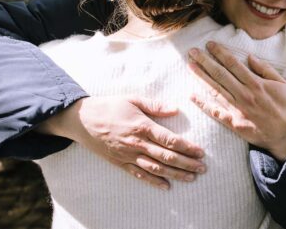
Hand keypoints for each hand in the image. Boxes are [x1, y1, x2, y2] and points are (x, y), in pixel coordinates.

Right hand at [37, 95, 206, 189]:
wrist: (83, 120)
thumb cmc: (110, 106)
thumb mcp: (133, 99)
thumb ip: (155, 106)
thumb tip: (175, 110)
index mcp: (142, 126)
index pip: (169, 140)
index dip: (187, 147)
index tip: (201, 152)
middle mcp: (137, 143)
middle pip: (166, 156)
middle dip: (186, 163)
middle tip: (202, 168)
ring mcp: (128, 155)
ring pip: (156, 168)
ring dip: (175, 174)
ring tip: (191, 178)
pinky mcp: (120, 162)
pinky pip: (139, 174)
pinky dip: (153, 181)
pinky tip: (166, 186)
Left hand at [188, 41, 285, 161]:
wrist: (285, 134)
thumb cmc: (283, 106)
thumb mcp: (282, 84)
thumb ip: (265, 69)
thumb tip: (249, 57)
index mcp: (255, 84)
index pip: (233, 64)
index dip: (220, 53)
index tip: (209, 44)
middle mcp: (244, 95)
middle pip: (220, 75)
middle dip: (205, 61)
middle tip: (192, 52)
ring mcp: (237, 109)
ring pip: (215, 90)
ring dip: (201, 77)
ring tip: (190, 66)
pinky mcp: (234, 123)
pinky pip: (216, 112)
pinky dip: (203, 104)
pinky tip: (192, 95)